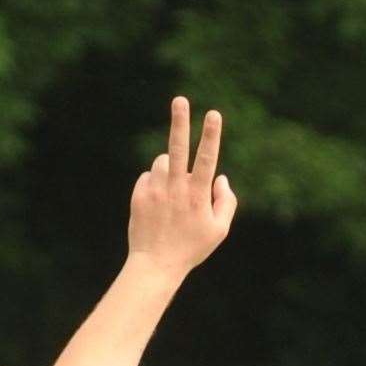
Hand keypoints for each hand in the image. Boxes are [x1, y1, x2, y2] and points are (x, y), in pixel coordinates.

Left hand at [126, 97, 236, 278]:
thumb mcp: (219, 230)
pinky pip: (148, 176)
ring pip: (162, 161)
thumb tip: (220, 176)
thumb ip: (227, 201)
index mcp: (197, 195)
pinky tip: (158, 201)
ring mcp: (155, 192)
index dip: (211, 135)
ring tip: (172, 191)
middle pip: (177, 148)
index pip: (207, 158)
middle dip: (180, 122)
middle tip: (179, 100)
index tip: (213, 114)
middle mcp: (175, 189)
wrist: (154, 266)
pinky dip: (155, 181)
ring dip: (170, 167)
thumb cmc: (191, 248)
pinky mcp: (138, 196)